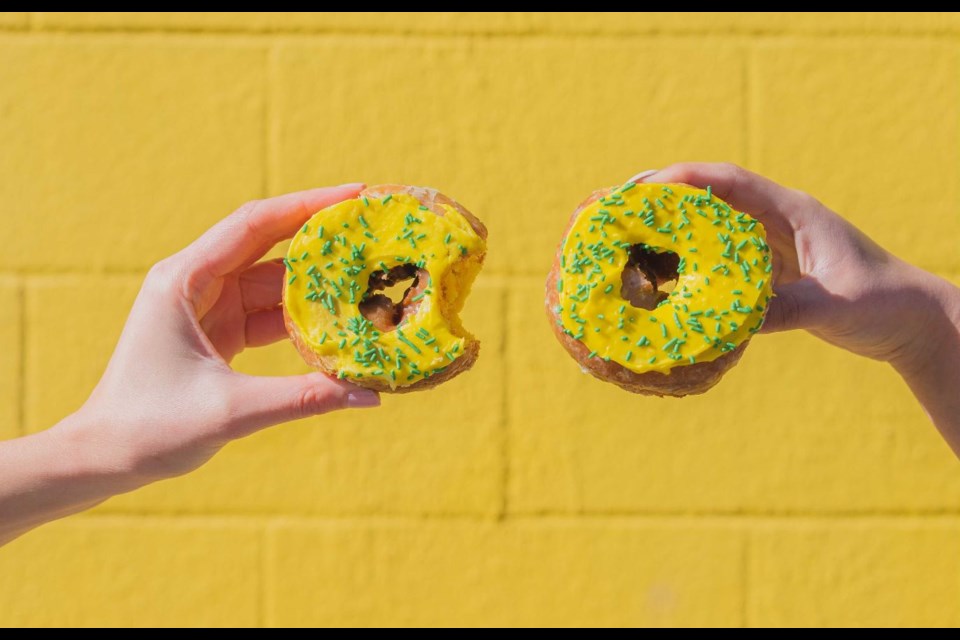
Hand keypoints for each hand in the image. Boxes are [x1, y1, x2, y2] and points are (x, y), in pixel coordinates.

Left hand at [72, 185, 380, 482]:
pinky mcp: (218, 331)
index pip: (254, 225)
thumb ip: (302, 398)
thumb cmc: (148, 427)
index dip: (306, 205)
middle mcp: (195, 283)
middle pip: (267, 243)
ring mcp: (207, 306)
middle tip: (370, 228)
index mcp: (184, 281)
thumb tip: (368, 394)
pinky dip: (302, 316)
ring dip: (316, 281)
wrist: (103, 457)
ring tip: (366, 275)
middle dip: (319, 235)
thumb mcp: (231, 410)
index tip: (354, 193)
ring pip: (272, 281)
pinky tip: (338, 321)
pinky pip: (269, 312)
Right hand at [633, 163, 959, 371]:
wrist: (911, 321)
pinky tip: (659, 277)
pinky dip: (684, 259)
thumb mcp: (834, 305)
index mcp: (792, 210)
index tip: (641, 190)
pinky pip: (715, 255)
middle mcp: (775, 220)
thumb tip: (733, 321)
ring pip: (707, 224)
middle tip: (616, 210)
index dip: (682, 179)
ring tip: (625, 240)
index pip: (727, 180)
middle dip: (661, 197)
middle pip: (707, 194)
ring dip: (668, 228)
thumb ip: (789, 309)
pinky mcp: (767, 269)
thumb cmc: (882, 303)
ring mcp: (769, 244)